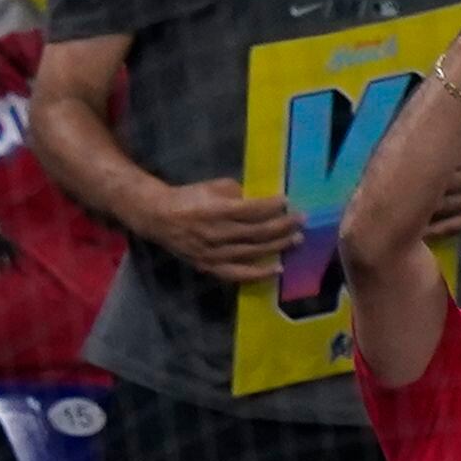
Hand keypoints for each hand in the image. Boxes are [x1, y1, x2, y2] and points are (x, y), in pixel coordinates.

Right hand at [140, 178, 304, 283]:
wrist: (159, 218)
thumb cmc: (188, 197)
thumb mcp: (212, 186)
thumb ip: (236, 193)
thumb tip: (260, 200)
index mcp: (216, 211)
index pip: (251, 210)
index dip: (272, 207)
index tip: (288, 202)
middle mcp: (217, 234)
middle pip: (257, 232)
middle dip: (282, 226)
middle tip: (301, 221)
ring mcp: (215, 253)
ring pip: (252, 252)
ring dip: (277, 246)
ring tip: (296, 240)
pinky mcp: (211, 267)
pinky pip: (239, 273)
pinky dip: (259, 273)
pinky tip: (277, 270)